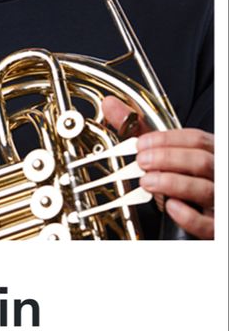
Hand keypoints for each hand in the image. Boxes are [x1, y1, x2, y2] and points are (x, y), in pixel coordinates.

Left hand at [102, 97, 213, 239]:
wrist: (203, 210)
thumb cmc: (182, 174)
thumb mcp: (165, 151)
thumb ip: (141, 131)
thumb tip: (111, 106)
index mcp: (211, 152)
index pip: (195, 139)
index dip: (166, 140)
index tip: (141, 144)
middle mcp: (217, 173)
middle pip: (200, 160)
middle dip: (167, 159)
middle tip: (141, 162)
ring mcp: (218, 199)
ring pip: (204, 189)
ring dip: (171, 183)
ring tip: (146, 182)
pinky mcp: (214, 225)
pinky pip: (206, 223)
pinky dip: (187, 216)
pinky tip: (170, 207)